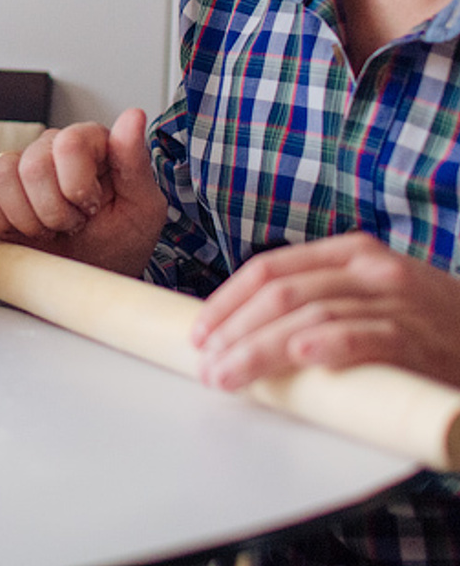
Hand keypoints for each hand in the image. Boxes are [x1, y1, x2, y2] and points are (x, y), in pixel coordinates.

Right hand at [0, 108, 166, 276]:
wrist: (91, 276)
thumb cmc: (119, 243)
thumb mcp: (142, 208)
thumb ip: (135, 162)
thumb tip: (133, 117)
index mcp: (89, 143)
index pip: (68, 143)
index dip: (76, 186)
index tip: (90, 209)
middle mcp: (50, 149)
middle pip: (32, 164)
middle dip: (53, 210)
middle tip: (71, 225)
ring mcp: (17, 169)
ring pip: (0, 175)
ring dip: (27, 218)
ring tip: (48, 230)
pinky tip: (21, 231)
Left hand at [192, 232, 459, 390]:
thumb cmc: (430, 328)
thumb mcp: (373, 298)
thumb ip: (323, 301)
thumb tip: (250, 331)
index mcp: (349, 253)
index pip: (269, 269)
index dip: (227, 300)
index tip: (200, 331)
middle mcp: (368, 269)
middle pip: (280, 293)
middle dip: (234, 330)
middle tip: (207, 363)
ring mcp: (395, 301)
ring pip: (309, 317)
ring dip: (261, 349)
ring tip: (230, 375)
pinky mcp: (418, 338)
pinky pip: (364, 337)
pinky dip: (328, 347)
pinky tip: (301, 359)